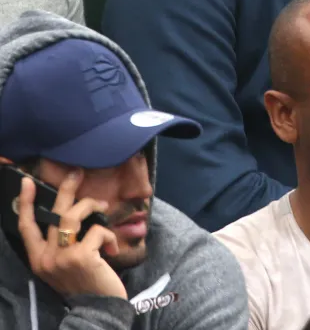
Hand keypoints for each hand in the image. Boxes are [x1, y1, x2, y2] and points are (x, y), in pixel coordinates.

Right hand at [17, 171, 127, 299]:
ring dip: (92, 206)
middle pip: (54, 215)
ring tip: (104, 209)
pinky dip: (108, 235)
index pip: (26, 227)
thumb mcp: (67, 264)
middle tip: (77, 173)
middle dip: (66, 189)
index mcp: (39, 259)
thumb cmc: (87, 282)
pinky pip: (96, 231)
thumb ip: (64, 245)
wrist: (99, 308)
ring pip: (73, 216)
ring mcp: (61, 258)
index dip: (27, 203)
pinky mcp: (81, 257)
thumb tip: (74, 213)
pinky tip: (112, 249)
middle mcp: (45, 258)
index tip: (27, 182)